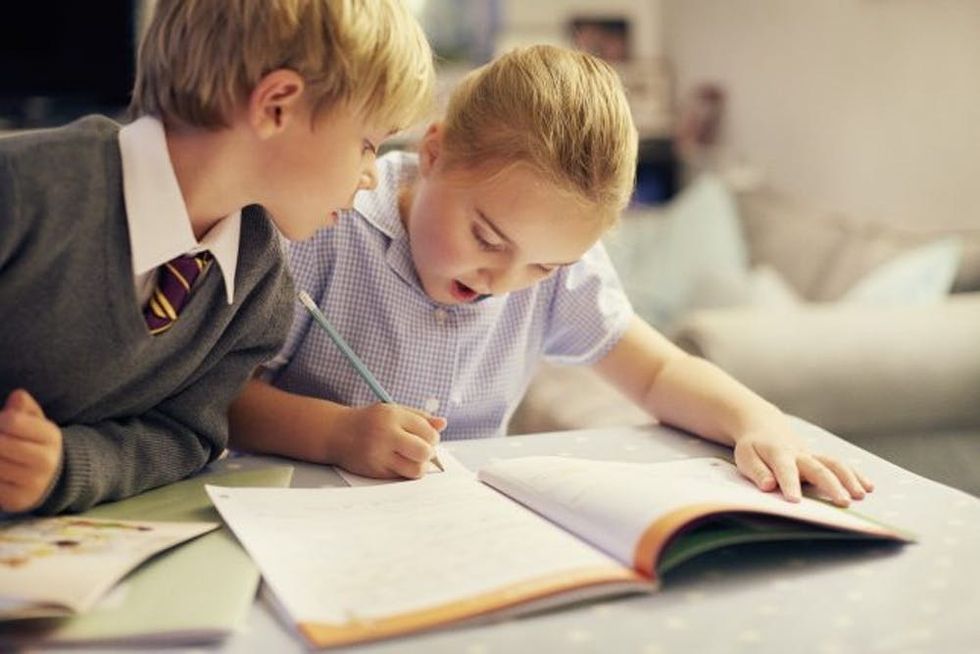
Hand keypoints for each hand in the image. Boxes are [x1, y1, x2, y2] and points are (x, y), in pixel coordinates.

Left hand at [0, 389, 62, 512]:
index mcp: (51, 437)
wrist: (53, 481)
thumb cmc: (37, 445)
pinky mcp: (17, 500)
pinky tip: (1, 468)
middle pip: (0, 443)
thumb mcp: (37, 424)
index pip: (12, 421)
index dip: (0, 419)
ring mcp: (32, 483)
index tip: (1, 422)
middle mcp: (45, 461)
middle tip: (1, 438)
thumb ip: (25, 409)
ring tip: (2, 454)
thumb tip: (17, 396)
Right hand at [335, 403, 444, 478]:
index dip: (433, 437)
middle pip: (424, 451)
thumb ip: (420, 417)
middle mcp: (385, 434)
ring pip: (416, 470)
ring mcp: (379, 454)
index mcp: (392, 415)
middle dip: (429, 453)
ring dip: (420, 466)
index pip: (428, 431)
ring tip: (413, 459)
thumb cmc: (370, 421)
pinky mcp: (374, 471)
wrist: (337, 432)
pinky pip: (401, 477)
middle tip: (423, 450)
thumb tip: (443, 423)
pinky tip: (398, 463)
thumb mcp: (393, 411)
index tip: (428, 438)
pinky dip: (405, 472)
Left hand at [733, 416, 873, 506]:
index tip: (795, 501)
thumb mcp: (746, 457)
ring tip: (860, 495)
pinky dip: (855, 474)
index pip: (785, 470)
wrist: (765, 427)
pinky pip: (840, 465)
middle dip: (831, 485)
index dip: (790, 485)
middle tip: (843, 502)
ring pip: (834, 464)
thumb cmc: (753, 447)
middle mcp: (799, 454)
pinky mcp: (820, 459)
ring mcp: (812, 456)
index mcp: (778, 454)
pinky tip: (868, 486)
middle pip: (817, 468)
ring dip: (849, 479)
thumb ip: (757, 471)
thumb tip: (768, 486)